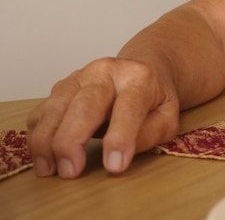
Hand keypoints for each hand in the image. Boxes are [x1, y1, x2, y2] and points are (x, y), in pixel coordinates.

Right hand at [27, 57, 179, 178]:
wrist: (142, 70)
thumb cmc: (154, 98)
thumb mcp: (169, 116)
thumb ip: (151, 133)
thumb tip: (122, 152)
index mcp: (139, 77)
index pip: (128, 106)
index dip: (120, 137)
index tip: (114, 166)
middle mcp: (106, 72)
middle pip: (84, 104)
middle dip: (72, 141)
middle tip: (71, 172)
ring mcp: (79, 77)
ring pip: (56, 107)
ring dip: (47, 142)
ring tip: (51, 169)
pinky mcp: (60, 88)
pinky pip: (41, 112)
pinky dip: (37, 136)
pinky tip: (43, 156)